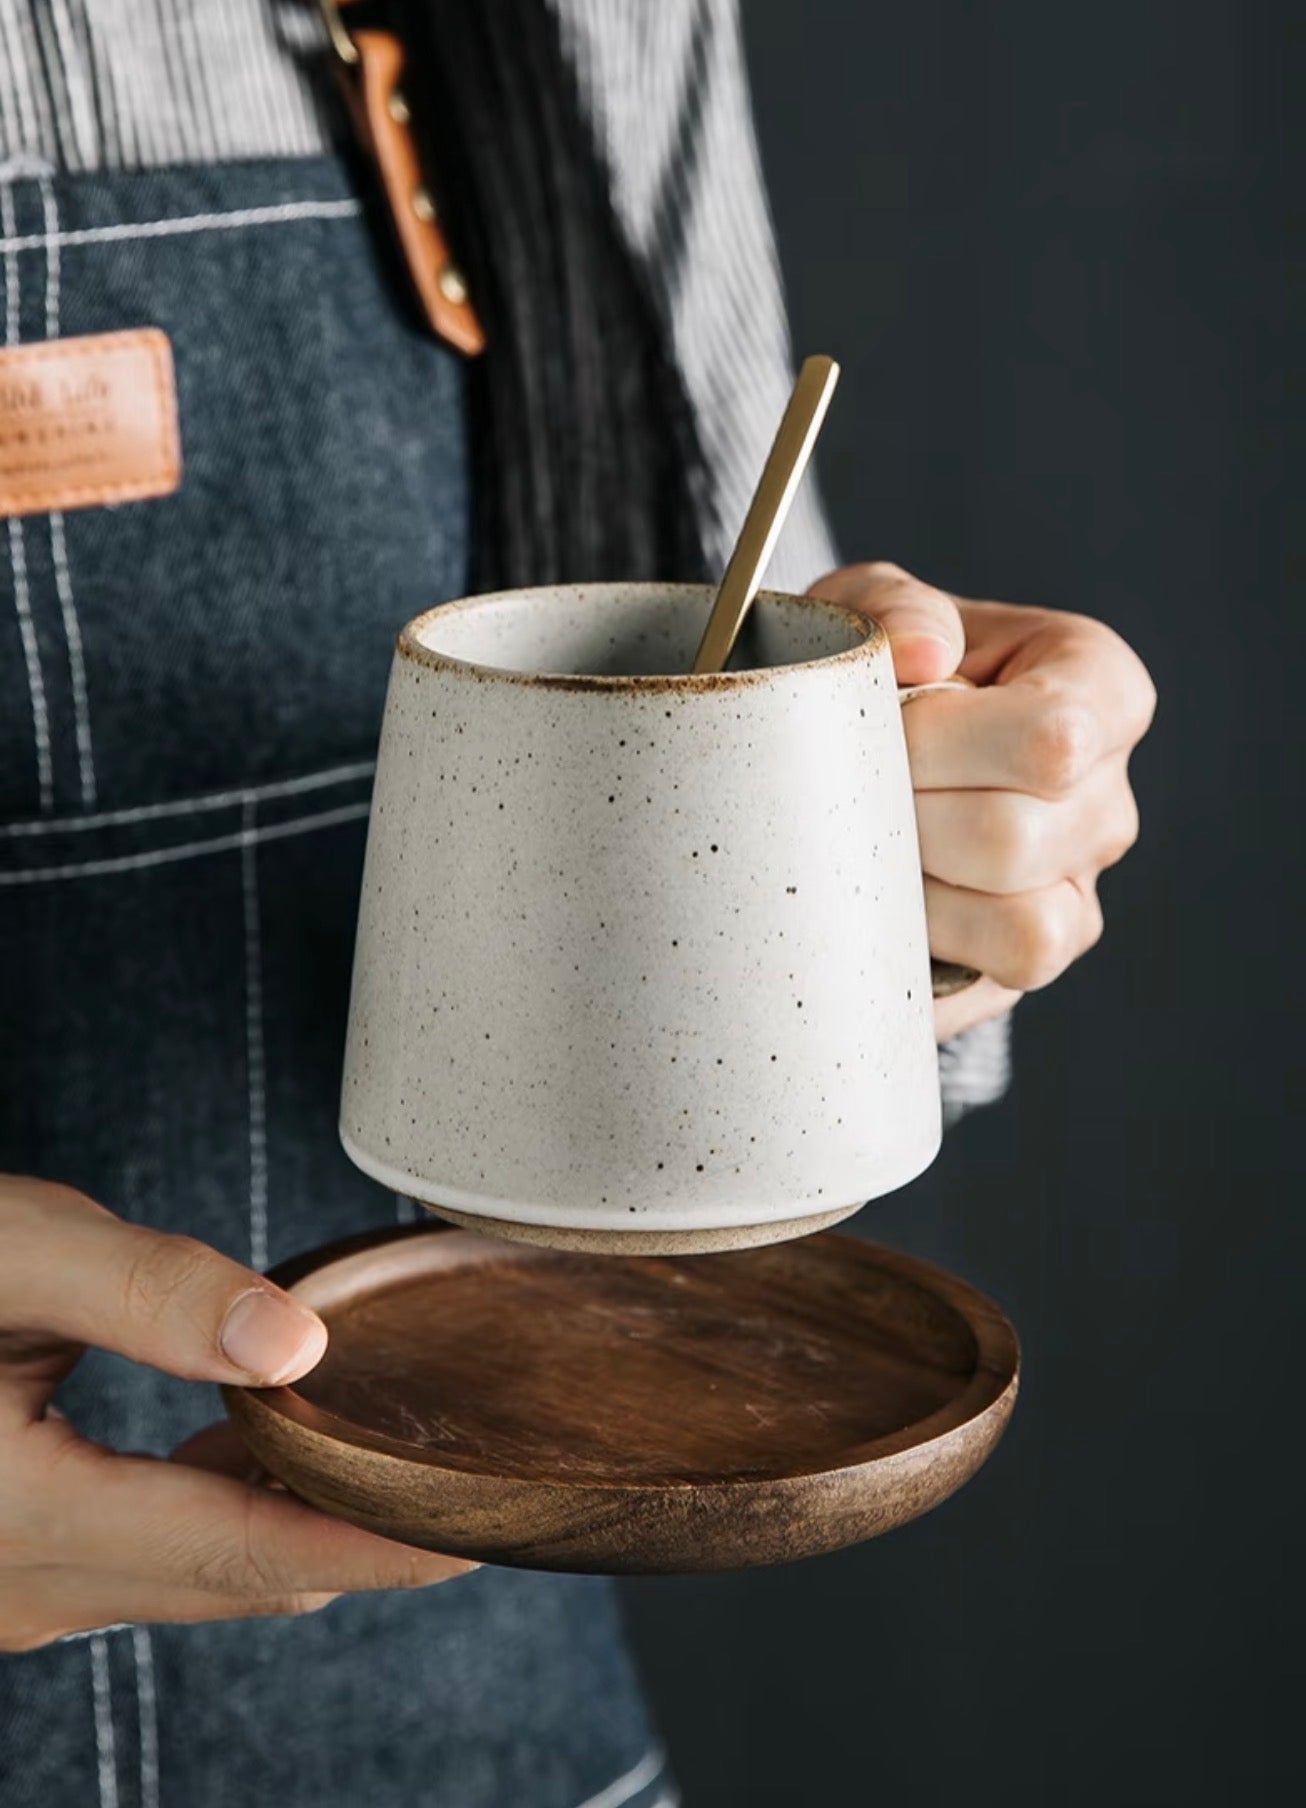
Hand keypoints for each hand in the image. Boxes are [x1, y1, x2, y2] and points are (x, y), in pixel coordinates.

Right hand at [0, 1176, 473, 1651]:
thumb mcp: (14, 1254)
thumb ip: (154, 1294)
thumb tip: (294, 1343)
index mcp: (26, 1517)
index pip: (253, 1551)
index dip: (381, 1542)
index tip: (481, 1526)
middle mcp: (17, 1587)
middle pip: (237, 1579)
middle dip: (357, 1536)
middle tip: (461, 1475)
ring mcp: (7, 1593)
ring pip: (194, 1579)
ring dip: (290, 1523)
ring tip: (384, 1449)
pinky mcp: (5, 1569)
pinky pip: (143, 1562)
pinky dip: (221, 1516)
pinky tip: (255, 1442)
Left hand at [809, 562, 1154, 1040]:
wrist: (851, 757)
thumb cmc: (875, 674)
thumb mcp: (869, 612)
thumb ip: (895, 607)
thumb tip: (921, 652)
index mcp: (1097, 687)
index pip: (1053, 738)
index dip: (943, 743)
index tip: (881, 722)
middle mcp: (1108, 796)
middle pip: (1012, 839)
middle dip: (903, 817)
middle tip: (850, 791)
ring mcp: (1080, 888)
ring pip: (1017, 924)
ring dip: (911, 888)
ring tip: (866, 842)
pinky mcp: (1037, 958)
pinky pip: (999, 982)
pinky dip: (923, 946)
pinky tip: (879, 900)